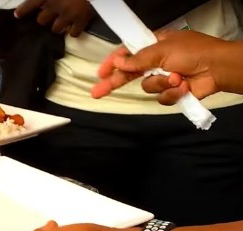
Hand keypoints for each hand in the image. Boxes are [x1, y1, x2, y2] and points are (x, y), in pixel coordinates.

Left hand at [14, 0, 93, 36]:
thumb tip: (40, 0)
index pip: (31, 3)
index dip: (23, 10)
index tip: (17, 15)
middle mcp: (55, 4)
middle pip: (41, 20)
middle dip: (46, 18)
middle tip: (52, 14)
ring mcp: (68, 14)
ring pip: (55, 29)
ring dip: (59, 25)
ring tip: (65, 20)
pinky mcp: (81, 20)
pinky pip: (73, 34)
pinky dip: (75, 30)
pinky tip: (77, 25)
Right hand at [91, 30, 231, 104]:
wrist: (218, 69)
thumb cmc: (193, 52)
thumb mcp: (163, 50)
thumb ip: (138, 59)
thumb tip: (119, 63)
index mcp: (155, 46)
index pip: (128, 54)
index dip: (114, 63)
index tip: (101, 73)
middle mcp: (157, 62)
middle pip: (130, 74)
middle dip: (115, 83)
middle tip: (98, 93)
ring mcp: (164, 78)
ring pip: (147, 88)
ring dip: (162, 83)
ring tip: (178, 78)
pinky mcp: (172, 93)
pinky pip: (161, 98)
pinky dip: (172, 93)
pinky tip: (183, 86)